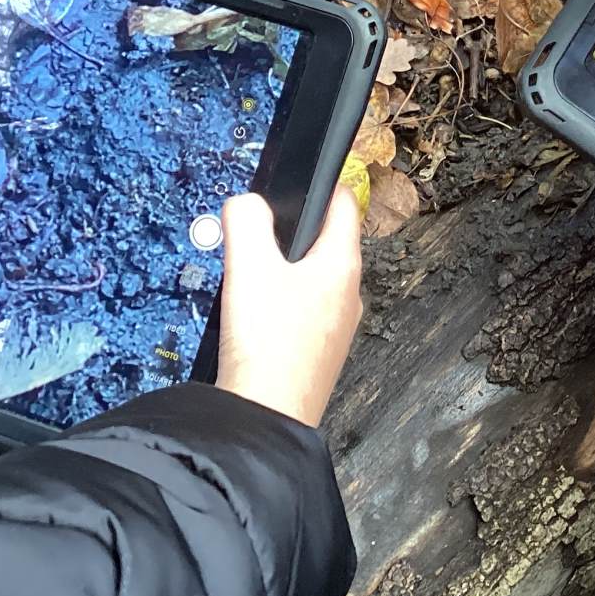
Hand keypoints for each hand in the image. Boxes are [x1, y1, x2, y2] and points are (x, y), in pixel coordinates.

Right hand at [216, 188, 362, 427]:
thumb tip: (246, 202)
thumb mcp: (249, 266)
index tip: (306, 176)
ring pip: (314, 281)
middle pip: (327, 243)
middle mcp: (348, 295)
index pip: (345, 206)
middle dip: (295, 232)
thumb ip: (246, 220)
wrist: (265, 419)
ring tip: (250, 273)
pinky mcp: (317, 355)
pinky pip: (303, 313)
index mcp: (342, 266)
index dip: (325, 185)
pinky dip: (281, 304)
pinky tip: (254, 317)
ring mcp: (336, 328)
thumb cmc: (267, 346)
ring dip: (285, 270)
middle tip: (261, 230)